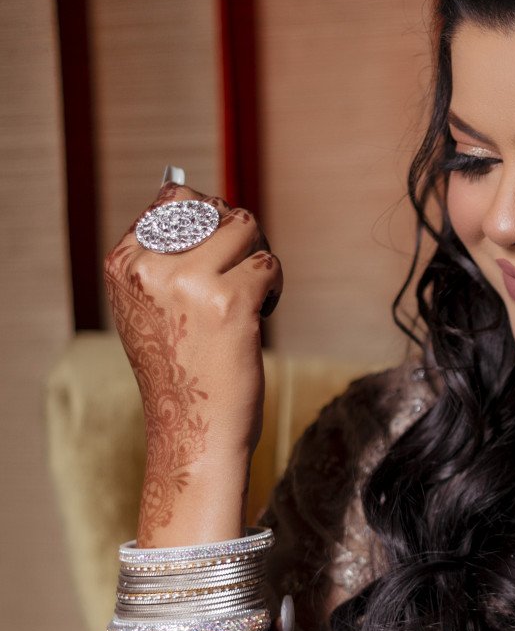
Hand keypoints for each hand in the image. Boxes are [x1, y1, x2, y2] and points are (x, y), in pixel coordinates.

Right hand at [103, 177, 283, 529]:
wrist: (192, 431)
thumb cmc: (181, 370)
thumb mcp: (152, 308)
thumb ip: (165, 258)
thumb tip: (198, 200)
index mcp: (124, 265)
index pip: (173, 199)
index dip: (207, 220)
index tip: (214, 256)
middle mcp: (149, 268)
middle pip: (213, 207)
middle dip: (237, 235)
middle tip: (239, 277)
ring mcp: (188, 282)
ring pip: (245, 228)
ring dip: (258, 259)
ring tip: (249, 299)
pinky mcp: (229, 301)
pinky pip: (268, 264)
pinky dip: (274, 288)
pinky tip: (259, 316)